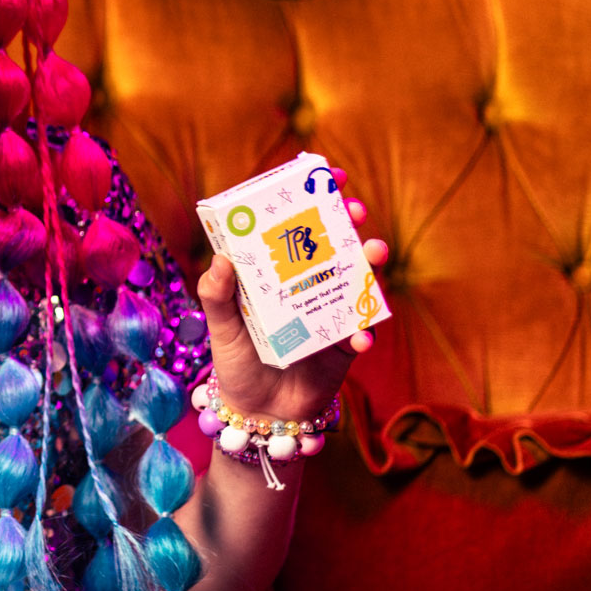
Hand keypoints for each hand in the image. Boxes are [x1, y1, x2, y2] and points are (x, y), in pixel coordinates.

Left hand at [194, 167, 389, 423]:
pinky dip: (365, 331)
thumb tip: (221, 259)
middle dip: (348, 222)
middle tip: (353, 210)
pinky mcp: (346, 344)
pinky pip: (362, 330)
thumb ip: (217, 295)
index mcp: (275, 274)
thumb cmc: (236, 365)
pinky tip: (360, 337)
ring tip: (374, 254)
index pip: (295, 227)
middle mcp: (306, 286)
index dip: (312, 199)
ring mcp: (329, 312)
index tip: (328, 175)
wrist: (259, 416)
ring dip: (370, 264)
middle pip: (334, 244)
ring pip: (358, 278)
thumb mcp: (220, 328)